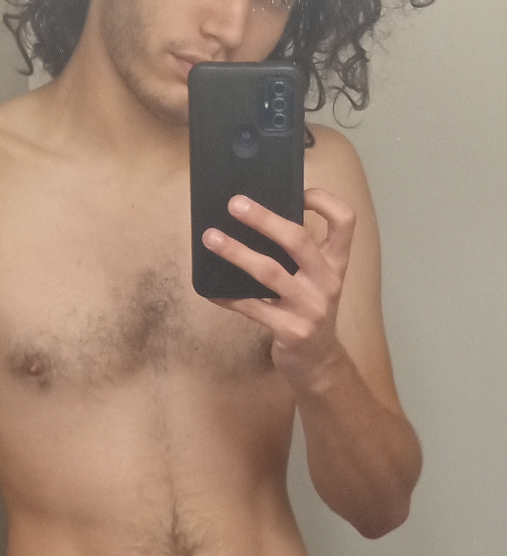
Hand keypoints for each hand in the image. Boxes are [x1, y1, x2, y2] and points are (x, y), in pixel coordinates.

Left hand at [203, 187, 355, 389]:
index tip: (300, 193)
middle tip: (235, 204)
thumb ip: (300, 253)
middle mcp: (328, 281)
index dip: (324, 201)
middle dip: (264, 219)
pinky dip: (228, 296)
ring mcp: (310, 308)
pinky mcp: (291, 330)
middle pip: (298, 240)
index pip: (345, 221)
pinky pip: (252, 307)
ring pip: (269, 272)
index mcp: (336, 263)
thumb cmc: (310, 310)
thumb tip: (256, 216)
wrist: (319, 362)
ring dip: (236, 252)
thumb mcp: (316, 279)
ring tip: (211, 238)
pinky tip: (210, 289)